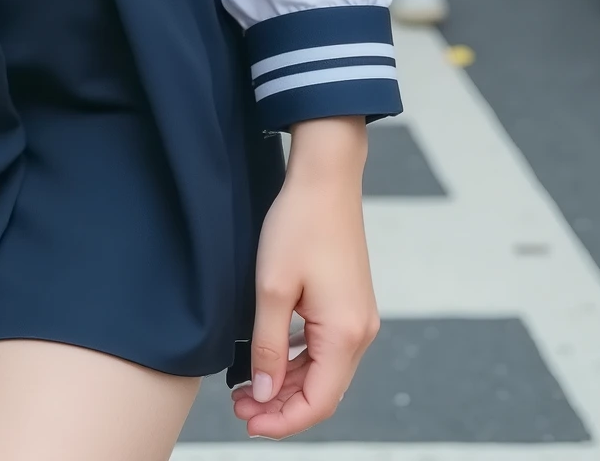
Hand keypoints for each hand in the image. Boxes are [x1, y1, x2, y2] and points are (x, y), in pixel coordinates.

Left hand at [232, 117, 377, 438]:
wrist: (326, 176)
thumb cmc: (300, 224)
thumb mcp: (272, 288)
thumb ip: (267, 346)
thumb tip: (262, 392)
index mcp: (345, 335)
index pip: (318, 403)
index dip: (283, 422)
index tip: (248, 423)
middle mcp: (360, 332)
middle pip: (322, 391)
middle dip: (280, 405)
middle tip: (238, 405)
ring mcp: (357, 317)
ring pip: (322, 371)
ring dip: (286, 383)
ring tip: (246, 386)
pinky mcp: (349, 303)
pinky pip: (324, 347)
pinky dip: (297, 360)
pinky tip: (268, 357)